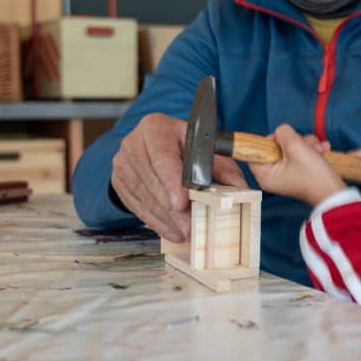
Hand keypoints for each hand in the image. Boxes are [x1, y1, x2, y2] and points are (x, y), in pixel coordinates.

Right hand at [111, 112, 246, 241]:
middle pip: (153, 181)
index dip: (171, 182)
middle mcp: (134, 143)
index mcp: (155, 127)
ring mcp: (122, 163)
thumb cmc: (184, 146)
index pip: (162, 157)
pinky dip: (156, 222)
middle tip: (190, 227)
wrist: (151, 145)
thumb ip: (224, 168)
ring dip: (166, 219)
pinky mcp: (118, 181)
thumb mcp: (205, 149)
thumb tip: (241, 189)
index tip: (181, 203)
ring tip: (185, 233)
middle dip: (173, 209)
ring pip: (144, 197)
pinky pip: (137, 206)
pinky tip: (172, 232)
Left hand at [248, 124, 345, 205]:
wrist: (335, 192)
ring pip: (290, 148)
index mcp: (265, 174)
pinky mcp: (298, 171)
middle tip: (308, 144)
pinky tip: (323, 150)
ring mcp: (286, 173)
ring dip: (306, 144)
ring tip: (319, 148)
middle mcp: (272, 175)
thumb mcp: (296, 148)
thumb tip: (282, 131)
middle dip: (295, 141)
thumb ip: (284, 133)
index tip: (284, 138)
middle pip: (275, 147)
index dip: (269, 140)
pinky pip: (299, 154)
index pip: (256, 151)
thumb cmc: (313, 174)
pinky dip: (311, 150)